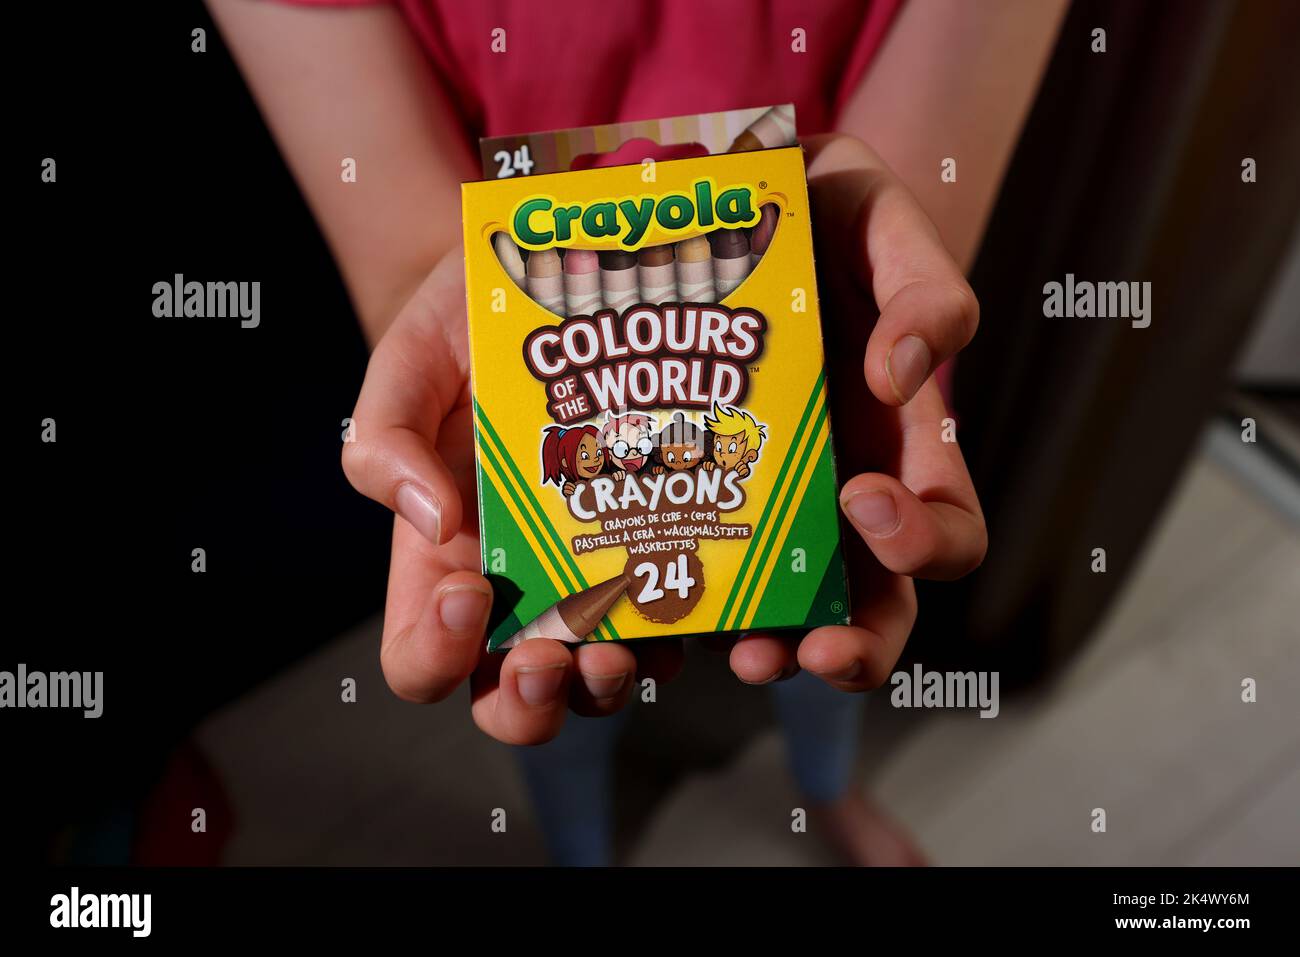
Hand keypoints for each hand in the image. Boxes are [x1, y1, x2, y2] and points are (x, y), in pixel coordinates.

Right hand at [342, 251, 680, 743]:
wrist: (557, 278)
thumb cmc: (465, 326)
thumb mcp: (407, 364)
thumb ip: (385, 441)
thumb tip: (432, 521)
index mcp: (445, 561)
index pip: (423, 656)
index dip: (436, 654)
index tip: (467, 591)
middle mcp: (521, 585)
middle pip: (515, 694)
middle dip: (532, 701)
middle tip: (554, 656)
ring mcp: (598, 571)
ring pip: (604, 674)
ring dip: (614, 679)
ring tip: (630, 643)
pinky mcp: (668, 539)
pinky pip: (685, 612)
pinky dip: (696, 626)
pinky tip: (707, 603)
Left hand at [728, 134, 986, 689]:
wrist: (729, 194)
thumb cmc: (827, 213)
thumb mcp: (886, 224)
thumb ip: (924, 288)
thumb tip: (901, 375)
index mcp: (903, 442)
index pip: (945, 527)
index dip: (924, 542)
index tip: (866, 500)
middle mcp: (838, 489)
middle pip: (871, 606)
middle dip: (851, 647)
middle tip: (804, 650)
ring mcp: (762, 496)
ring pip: (776, 606)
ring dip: (758, 643)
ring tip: (724, 647)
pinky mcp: (686, 486)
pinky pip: (687, 559)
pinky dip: (674, 594)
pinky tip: (637, 598)